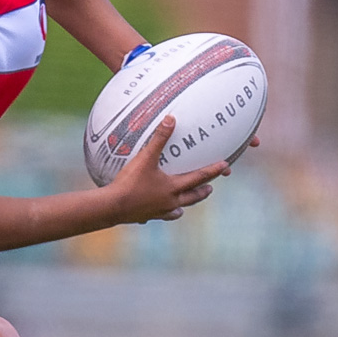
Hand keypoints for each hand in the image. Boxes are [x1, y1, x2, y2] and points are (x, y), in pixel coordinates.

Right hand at [108, 118, 228, 223]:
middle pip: (192, 197)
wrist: (112, 207)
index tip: (226, 167)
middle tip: (210, 188)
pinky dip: (161, 214)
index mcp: (173, 187)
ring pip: (177, 210)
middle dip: (202, 192)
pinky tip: (156, 212)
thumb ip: (159, 138)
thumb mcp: (145, 158)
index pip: (199, 177)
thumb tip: (171, 119)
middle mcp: (169, 201)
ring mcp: (158, 211)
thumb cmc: (130, 183)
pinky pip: (158, 216)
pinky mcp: (146, 217)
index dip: (213, 171)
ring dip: (183, 205)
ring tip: (184, 206)